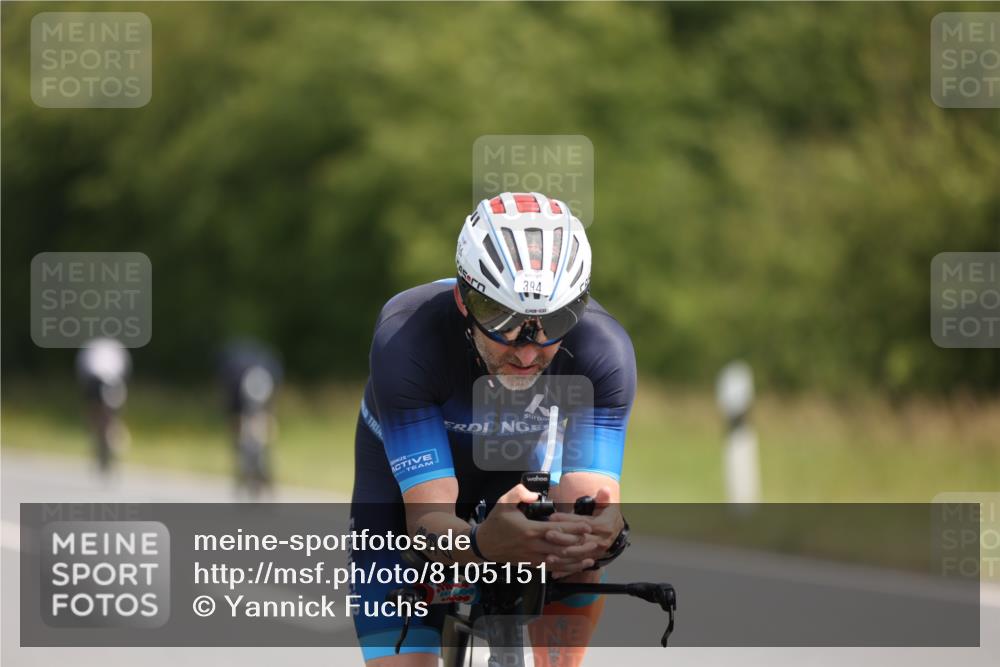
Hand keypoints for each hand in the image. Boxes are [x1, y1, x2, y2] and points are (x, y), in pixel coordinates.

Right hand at [476, 483, 594, 574]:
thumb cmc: (496, 522)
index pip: (556, 530)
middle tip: (594, 541)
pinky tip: (575, 567)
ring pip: (559, 561)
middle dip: (579, 545)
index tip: (587, 526)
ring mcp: (533, 558)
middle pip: (561, 547)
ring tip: (591, 557)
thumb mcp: (503, 503)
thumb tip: (533, 492)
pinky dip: (565, 568)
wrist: (484, 545)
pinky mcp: (531, 565)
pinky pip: (551, 568)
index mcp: (529, 530)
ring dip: (576, 560)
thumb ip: (518, 493)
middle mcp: (533, 546)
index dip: (573, 528)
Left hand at [545, 486, 622, 573]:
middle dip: (562, 538)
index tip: (553, 517)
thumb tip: (605, 489)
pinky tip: (555, 573)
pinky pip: (578, 566)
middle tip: (547, 534)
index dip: (568, 520)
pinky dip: (567, 571)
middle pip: (579, 540)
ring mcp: (595, 552)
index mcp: (603, 526)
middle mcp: (600, 541)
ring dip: (563, 557)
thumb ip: (604, 498)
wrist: (616, 530)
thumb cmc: (608, 515)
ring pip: (577, 556)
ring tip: (548, 557)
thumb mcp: (608, 505)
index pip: (582, 523)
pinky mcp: (591, 559)